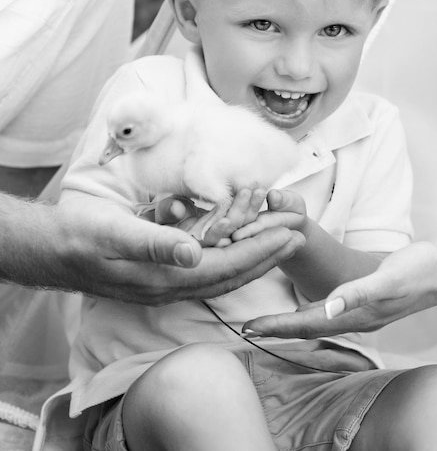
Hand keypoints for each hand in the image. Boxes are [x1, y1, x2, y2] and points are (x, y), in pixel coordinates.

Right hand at [52, 194, 304, 304]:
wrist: (55, 250)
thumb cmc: (83, 236)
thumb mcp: (115, 233)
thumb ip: (155, 244)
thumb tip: (194, 254)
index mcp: (166, 277)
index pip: (227, 267)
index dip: (261, 251)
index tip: (290, 235)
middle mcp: (173, 285)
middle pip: (233, 275)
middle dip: (268, 256)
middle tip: (299, 237)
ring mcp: (168, 283)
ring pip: (223, 275)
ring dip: (255, 257)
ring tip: (281, 242)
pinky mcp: (163, 275)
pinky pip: (208, 271)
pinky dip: (232, 258)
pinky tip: (242, 248)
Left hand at [242, 241, 436, 337]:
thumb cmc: (418, 271)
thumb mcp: (388, 278)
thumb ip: (358, 293)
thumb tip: (327, 308)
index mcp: (358, 316)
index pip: (307, 324)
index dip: (277, 326)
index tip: (249, 327)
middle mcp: (356, 319)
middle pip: (307, 327)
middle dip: (277, 328)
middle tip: (246, 327)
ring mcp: (362, 313)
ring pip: (317, 322)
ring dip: (290, 322)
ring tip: (266, 321)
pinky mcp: (366, 302)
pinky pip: (330, 312)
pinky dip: (310, 313)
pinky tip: (303, 309)